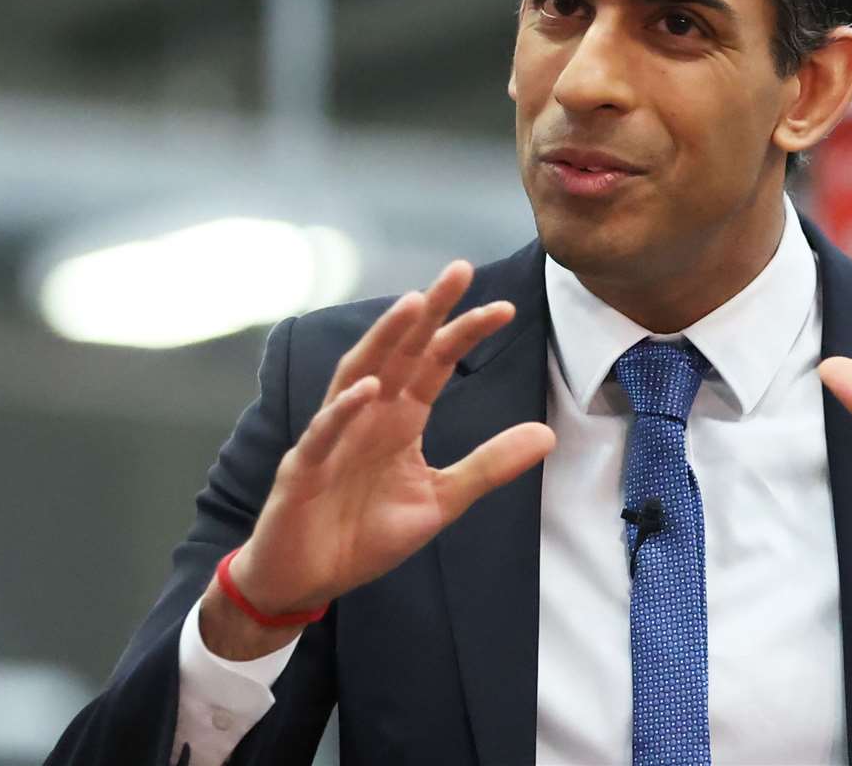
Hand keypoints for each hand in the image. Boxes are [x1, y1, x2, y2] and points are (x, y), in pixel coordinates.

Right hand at [229, 260, 556, 616]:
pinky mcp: (304, 469)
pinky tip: (369, 387)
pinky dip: (345, 410)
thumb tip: (547, 434)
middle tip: (459, 270)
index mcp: (398, 420)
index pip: (433, 363)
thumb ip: (487, 466)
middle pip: (398, 352)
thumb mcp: (439, 501)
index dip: (464, 334)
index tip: (505, 309)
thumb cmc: (364, 536)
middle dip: (427, 311)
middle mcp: (366, 416)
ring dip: (384, 339)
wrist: (306, 581)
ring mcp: (332, 437)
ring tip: (413, 305)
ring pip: (356, 374)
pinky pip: (325, 433)